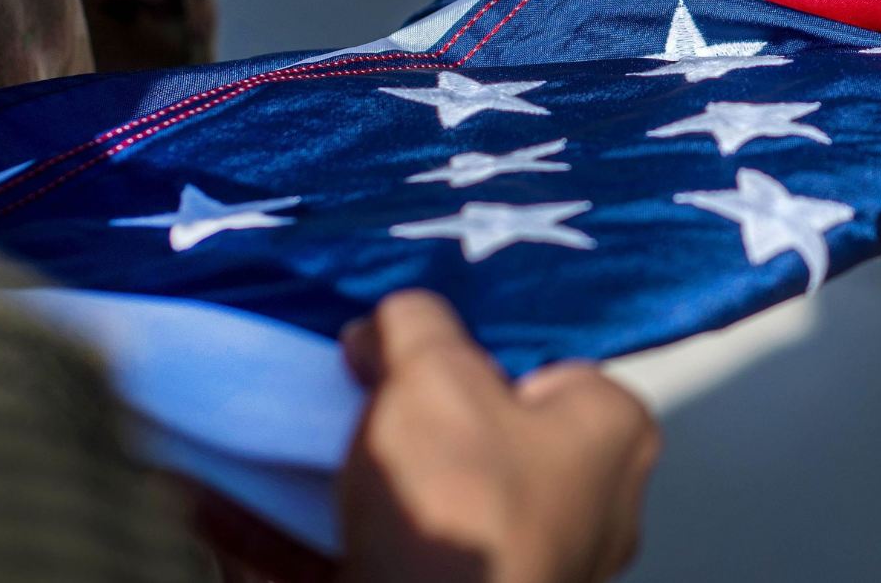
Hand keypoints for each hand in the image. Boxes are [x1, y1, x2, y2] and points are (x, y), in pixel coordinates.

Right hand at [337, 291, 659, 582]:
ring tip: (315, 447)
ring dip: (371, 474)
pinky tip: (267, 510)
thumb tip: (392, 322)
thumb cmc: (463, 507)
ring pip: (439, 499)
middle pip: (488, 433)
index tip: (412, 349)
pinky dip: (329, 532)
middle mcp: (592, 507)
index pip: (548, 367)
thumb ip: (415, 324)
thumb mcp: (433, 373)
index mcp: (614, 437)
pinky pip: (393, 552)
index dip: (472, 351)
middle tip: (363, 395)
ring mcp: (534, 562)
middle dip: (416, 413)